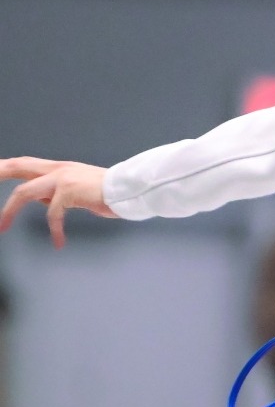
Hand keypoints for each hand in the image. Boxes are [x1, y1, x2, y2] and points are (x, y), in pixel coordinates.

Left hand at [0, 159, 115, 247]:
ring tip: (1, 228)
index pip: (24, 163)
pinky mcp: (68, 192)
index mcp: (59, 167)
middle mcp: (57, 168)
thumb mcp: (79, 190)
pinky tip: (59, 242)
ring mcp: (62, 178)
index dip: (4, 168)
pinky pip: (53, 214)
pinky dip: (55, 230)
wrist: (131, 189)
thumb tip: (42, 200)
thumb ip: (57, 193)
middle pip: (17, 166)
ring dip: (8, 212)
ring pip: (23, 192)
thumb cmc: (110, 192)